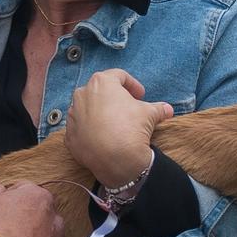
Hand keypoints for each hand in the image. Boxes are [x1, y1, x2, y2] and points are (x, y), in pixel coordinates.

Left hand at [65, 68, 172, 188]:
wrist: (115, 159)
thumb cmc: (131, 128)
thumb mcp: (149, 114)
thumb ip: (157, 108)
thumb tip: (167, 109)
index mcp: (101, 82)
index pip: (119, 76)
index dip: (133, 85)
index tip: (141, 95)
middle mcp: (82, 94)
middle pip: (100, 91)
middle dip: (114, 98)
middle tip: (128, 108)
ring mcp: (73, 115)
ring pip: (88, 109)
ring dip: (100, 113)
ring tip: (115, 124)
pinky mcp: (69, 135)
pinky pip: (81, 128)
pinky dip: (91, 130)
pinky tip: (103, 138)